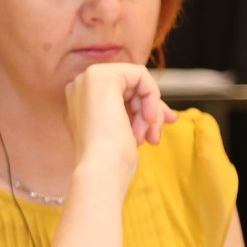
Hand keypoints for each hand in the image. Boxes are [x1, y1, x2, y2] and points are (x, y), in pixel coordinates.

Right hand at [64, 62, 176, 187]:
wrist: (100, 171)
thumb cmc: (110, 161)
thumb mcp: (123, 132)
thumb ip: (136, 115)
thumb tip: (168, 114)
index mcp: (78, 101)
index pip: (120, 94)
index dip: (142, 109)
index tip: (155, 129)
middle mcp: (78, 85)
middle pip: (129, 87)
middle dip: (149, 111)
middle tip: (155, 135)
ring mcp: (87, 78)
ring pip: (137, 83)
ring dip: (149, 111)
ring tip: (148, 136)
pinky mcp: (102, 76)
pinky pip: (141, 75)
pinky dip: (151, 97)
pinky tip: (149, 119)